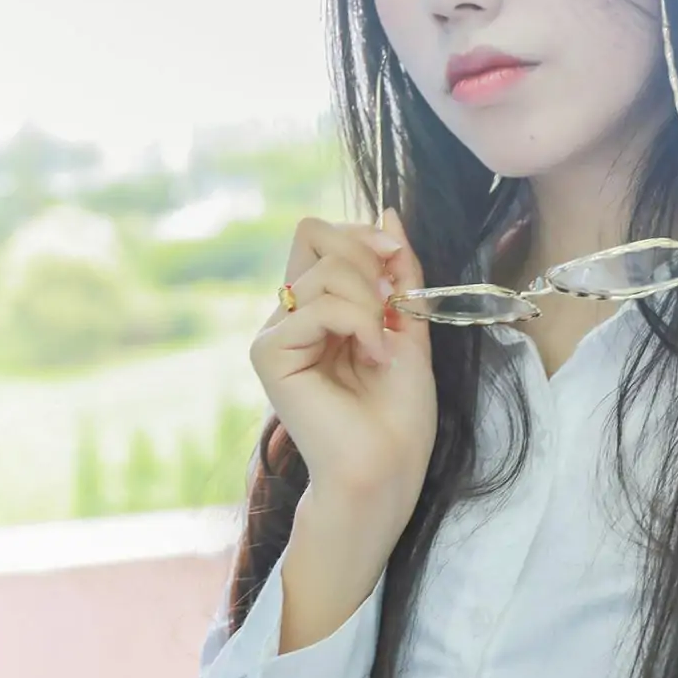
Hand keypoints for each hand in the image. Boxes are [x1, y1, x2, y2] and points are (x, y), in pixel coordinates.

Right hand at [250, 208, 437, 536]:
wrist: (388, 466)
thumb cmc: (399, 413)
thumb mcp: (409, 324)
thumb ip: (397, 270)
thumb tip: (387, 212)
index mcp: (317, 308)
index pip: (322, 235)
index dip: (362, 235)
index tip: (397, 260)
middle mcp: (289, 316)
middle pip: (313, 234)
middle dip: (365, 259)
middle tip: (389, 307)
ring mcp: (275, 334)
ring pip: (324, 270)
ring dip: (370, 305)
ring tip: (382, 349)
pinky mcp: (269, 354)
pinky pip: (317, 305)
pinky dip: (359, 324)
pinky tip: (371, 358)